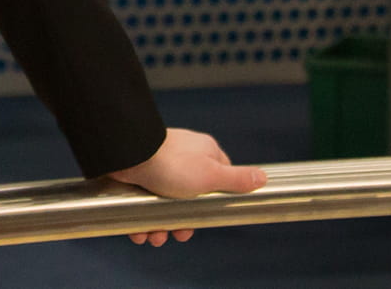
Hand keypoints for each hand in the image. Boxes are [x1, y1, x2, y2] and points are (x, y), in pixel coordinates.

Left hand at [106, 126, 266, 246]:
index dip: (213, 203)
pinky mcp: (139, 174)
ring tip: (154, 236)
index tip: (205, 218)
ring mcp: (159, 165)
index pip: (218, 180)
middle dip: (181, 222)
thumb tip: (263, 178)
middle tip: (177, 234)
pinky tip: (139, 231)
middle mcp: (182, 157)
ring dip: (160, 225)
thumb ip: (237, 179)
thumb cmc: (173, 164)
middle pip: (189, 198)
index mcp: (204, 153)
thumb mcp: (212, 175)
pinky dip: (142, 219)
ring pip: (165, 203)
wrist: (128, 155)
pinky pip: (144, 202)